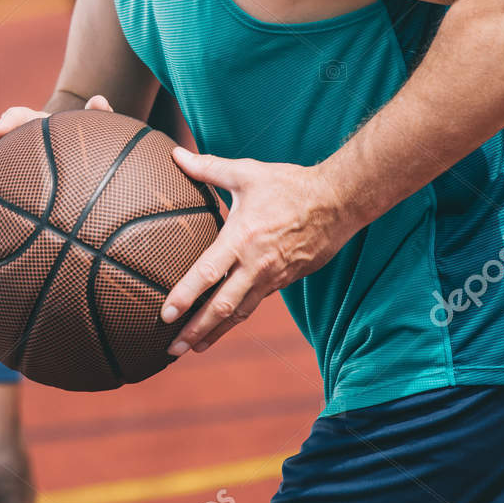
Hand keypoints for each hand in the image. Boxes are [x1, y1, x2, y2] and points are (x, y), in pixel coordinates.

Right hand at [0, 94, 112, 192]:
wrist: (73, 160)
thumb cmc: (80, 144)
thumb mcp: (89, 131)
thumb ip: (96, 117)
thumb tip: (100, 101)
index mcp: (34, 124)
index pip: (18, 117)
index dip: (9, 121)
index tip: (2, 130)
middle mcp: (14, 137)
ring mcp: (3, 156)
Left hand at [160, 150, 355, 355]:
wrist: (338, 201)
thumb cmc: (289, 184)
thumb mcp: (246, 172)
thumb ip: (208, 168)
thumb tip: (176, 153)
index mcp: (242, 239)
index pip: (206, 274)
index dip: (184, 296)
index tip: (164, 315)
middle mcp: (256, 264)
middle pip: (221, 307)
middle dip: (195, 331)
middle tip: (172, 349)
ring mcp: (272, 277)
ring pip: (240, 313)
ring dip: (215, 333)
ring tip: (195, 349)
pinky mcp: (285, 281)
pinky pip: (256, 303)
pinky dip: (237, 318)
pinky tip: (224, 325)